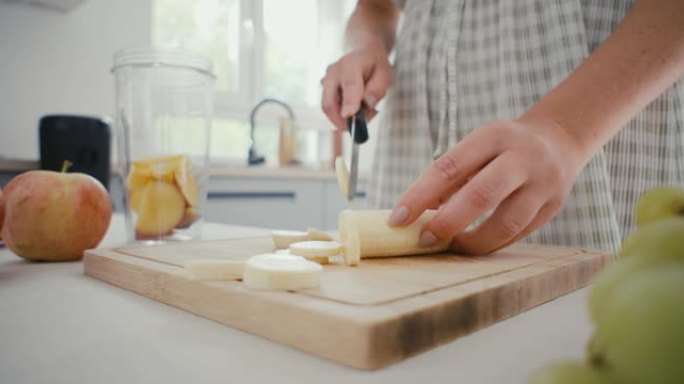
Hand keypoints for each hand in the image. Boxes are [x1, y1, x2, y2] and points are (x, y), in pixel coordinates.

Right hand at [321, 42, 392, 129]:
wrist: (363, 53)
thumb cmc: (374, 65)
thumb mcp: (385, 74)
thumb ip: (377, 89)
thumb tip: (367, 104)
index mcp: (351, 64)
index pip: (349, 85)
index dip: (350, 102)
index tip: (351, 116)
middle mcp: (333, 72)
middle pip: (329, 104)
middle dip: (343, 121)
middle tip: (361, 125)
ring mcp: (326, 81)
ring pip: (329, 109)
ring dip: (345, 118)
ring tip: (365, 111)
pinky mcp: (325, 89)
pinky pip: (331, 107)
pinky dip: (343, 114)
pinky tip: (357, 108)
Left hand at [388, 115, 586, 254]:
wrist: (559, 140)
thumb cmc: (503, 148)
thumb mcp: (477, 147)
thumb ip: (450, 176)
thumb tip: (415, 215)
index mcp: (494, 136)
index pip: (449, 166)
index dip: (419, 196)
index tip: (398, 219)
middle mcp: (523, 157)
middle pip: (481, 195)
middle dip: (447, 223)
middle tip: (424, 240)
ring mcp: (544, 183)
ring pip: (506, 223)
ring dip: (472, 242)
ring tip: (451, 246)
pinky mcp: (553, 207)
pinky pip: (518, 235)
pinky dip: (491, 245)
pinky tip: (474, 246)